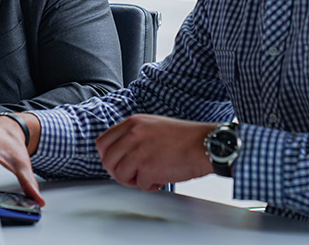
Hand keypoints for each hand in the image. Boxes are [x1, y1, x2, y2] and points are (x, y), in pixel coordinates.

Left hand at [96, 114, 216, 191]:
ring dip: (133, 180)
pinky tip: (162, 178)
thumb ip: (133, 136)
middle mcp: (133, 135)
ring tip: (149, 176)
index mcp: (133, 123)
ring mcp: (139, 151)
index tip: (116, 163)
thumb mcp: (152, 126)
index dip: (107, 157)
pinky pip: (139, 185)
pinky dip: (150, 186)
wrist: (205, 144)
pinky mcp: (148, 168)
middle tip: (133, 174)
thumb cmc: (184, 138)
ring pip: (119, 175)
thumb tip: (119, 154)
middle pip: (107, 161)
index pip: (102, 142)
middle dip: (118, 172)